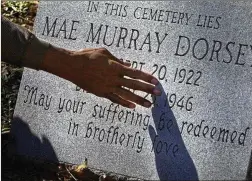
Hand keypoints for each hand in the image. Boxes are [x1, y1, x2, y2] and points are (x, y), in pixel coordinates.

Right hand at [41, 46, 160, 108]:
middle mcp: (114, 78)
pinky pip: (114, 99)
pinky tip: (132, 106)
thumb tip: (129, 65)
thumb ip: (118, 60)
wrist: (72, 66)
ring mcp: (108, 87)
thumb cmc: (88, 56)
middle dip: (147, 89)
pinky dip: (123, 103)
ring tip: (148, 105)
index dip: (146, 77)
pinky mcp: (101, 93)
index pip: (135, 73)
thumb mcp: (104, 52)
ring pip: (126, 95)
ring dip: (138, 100)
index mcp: (116, 67)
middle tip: (158, 94)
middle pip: (134, 85)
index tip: (156, 81)